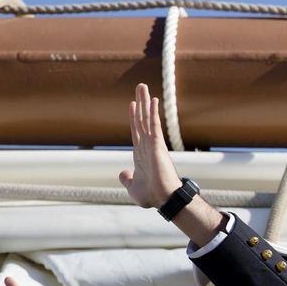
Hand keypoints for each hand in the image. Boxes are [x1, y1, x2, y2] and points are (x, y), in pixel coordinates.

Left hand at [119, 82, 181, 209]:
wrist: (163, 199)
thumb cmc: (152, 196)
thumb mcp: (132, 188)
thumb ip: (126, 179)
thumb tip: (122, 173)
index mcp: (142, 154)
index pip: (136, 131)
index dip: (134, 117)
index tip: (132, 104)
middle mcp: (148, 146)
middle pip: (142, 120)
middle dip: (140, 103)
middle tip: (140, 87)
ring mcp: (153, 144)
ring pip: (146, 118)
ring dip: (145, 102)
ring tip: (143, 86)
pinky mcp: (158, 144)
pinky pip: (154, 124)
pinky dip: (153, 112)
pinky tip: (153, 100)